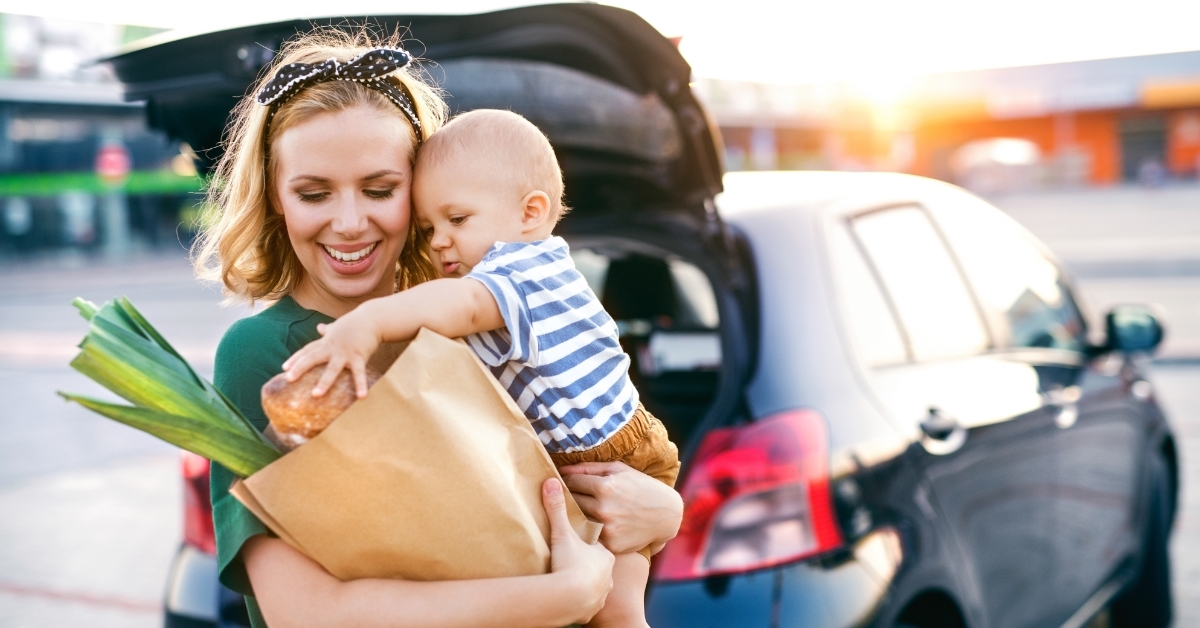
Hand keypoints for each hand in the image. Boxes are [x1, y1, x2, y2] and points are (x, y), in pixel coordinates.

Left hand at [282, 310, 380, 397]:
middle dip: (300, 367)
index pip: (308, 350)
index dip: (295, 359)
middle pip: (313, 357)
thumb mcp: (338, 326)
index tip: (284, 368)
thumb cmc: (355, 323)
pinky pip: (359, 373)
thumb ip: (328, 329)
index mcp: (327, 341)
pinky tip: (361, 397)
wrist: (373, 318)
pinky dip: (360, 385)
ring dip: (324, 382)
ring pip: (332, 368)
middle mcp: (333, 347)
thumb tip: (319, 327)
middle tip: (289, 378)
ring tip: (315, 394)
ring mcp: (345, 352)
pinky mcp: (359, 356)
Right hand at [543, 478, 613, 623]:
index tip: (578, 540)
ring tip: (573, 578)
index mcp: (605, 553)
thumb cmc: (569, 564)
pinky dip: (583, 598)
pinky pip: (590, 602)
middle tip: (574, 558)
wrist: (569, 599)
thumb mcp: (562, 534)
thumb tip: (551, 482)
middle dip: (589, 563)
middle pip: (598, 566)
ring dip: (587, 582)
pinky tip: (574, 596)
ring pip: (597, 583)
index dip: (588, 543)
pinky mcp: (593, 609)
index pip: (598, 544)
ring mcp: (603, 592)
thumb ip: (557, 508)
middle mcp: (608, 573)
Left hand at [560, 461, 682, 554]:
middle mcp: (604, 508)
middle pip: (572, 501)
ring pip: (578, 520)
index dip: (566, 481)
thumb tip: (562, 469)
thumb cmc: (641, 487)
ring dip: (578, 514)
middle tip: (569, 496)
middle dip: (570, 497)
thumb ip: (589, 467)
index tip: (565, 482)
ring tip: (583, 509)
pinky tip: (597, 525)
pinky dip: (591, 530)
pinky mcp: (611, 544)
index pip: (571, 482)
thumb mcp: (619, 470)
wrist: (667, 515)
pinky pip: (591, 536)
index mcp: (605, 486)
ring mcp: (607, 528)